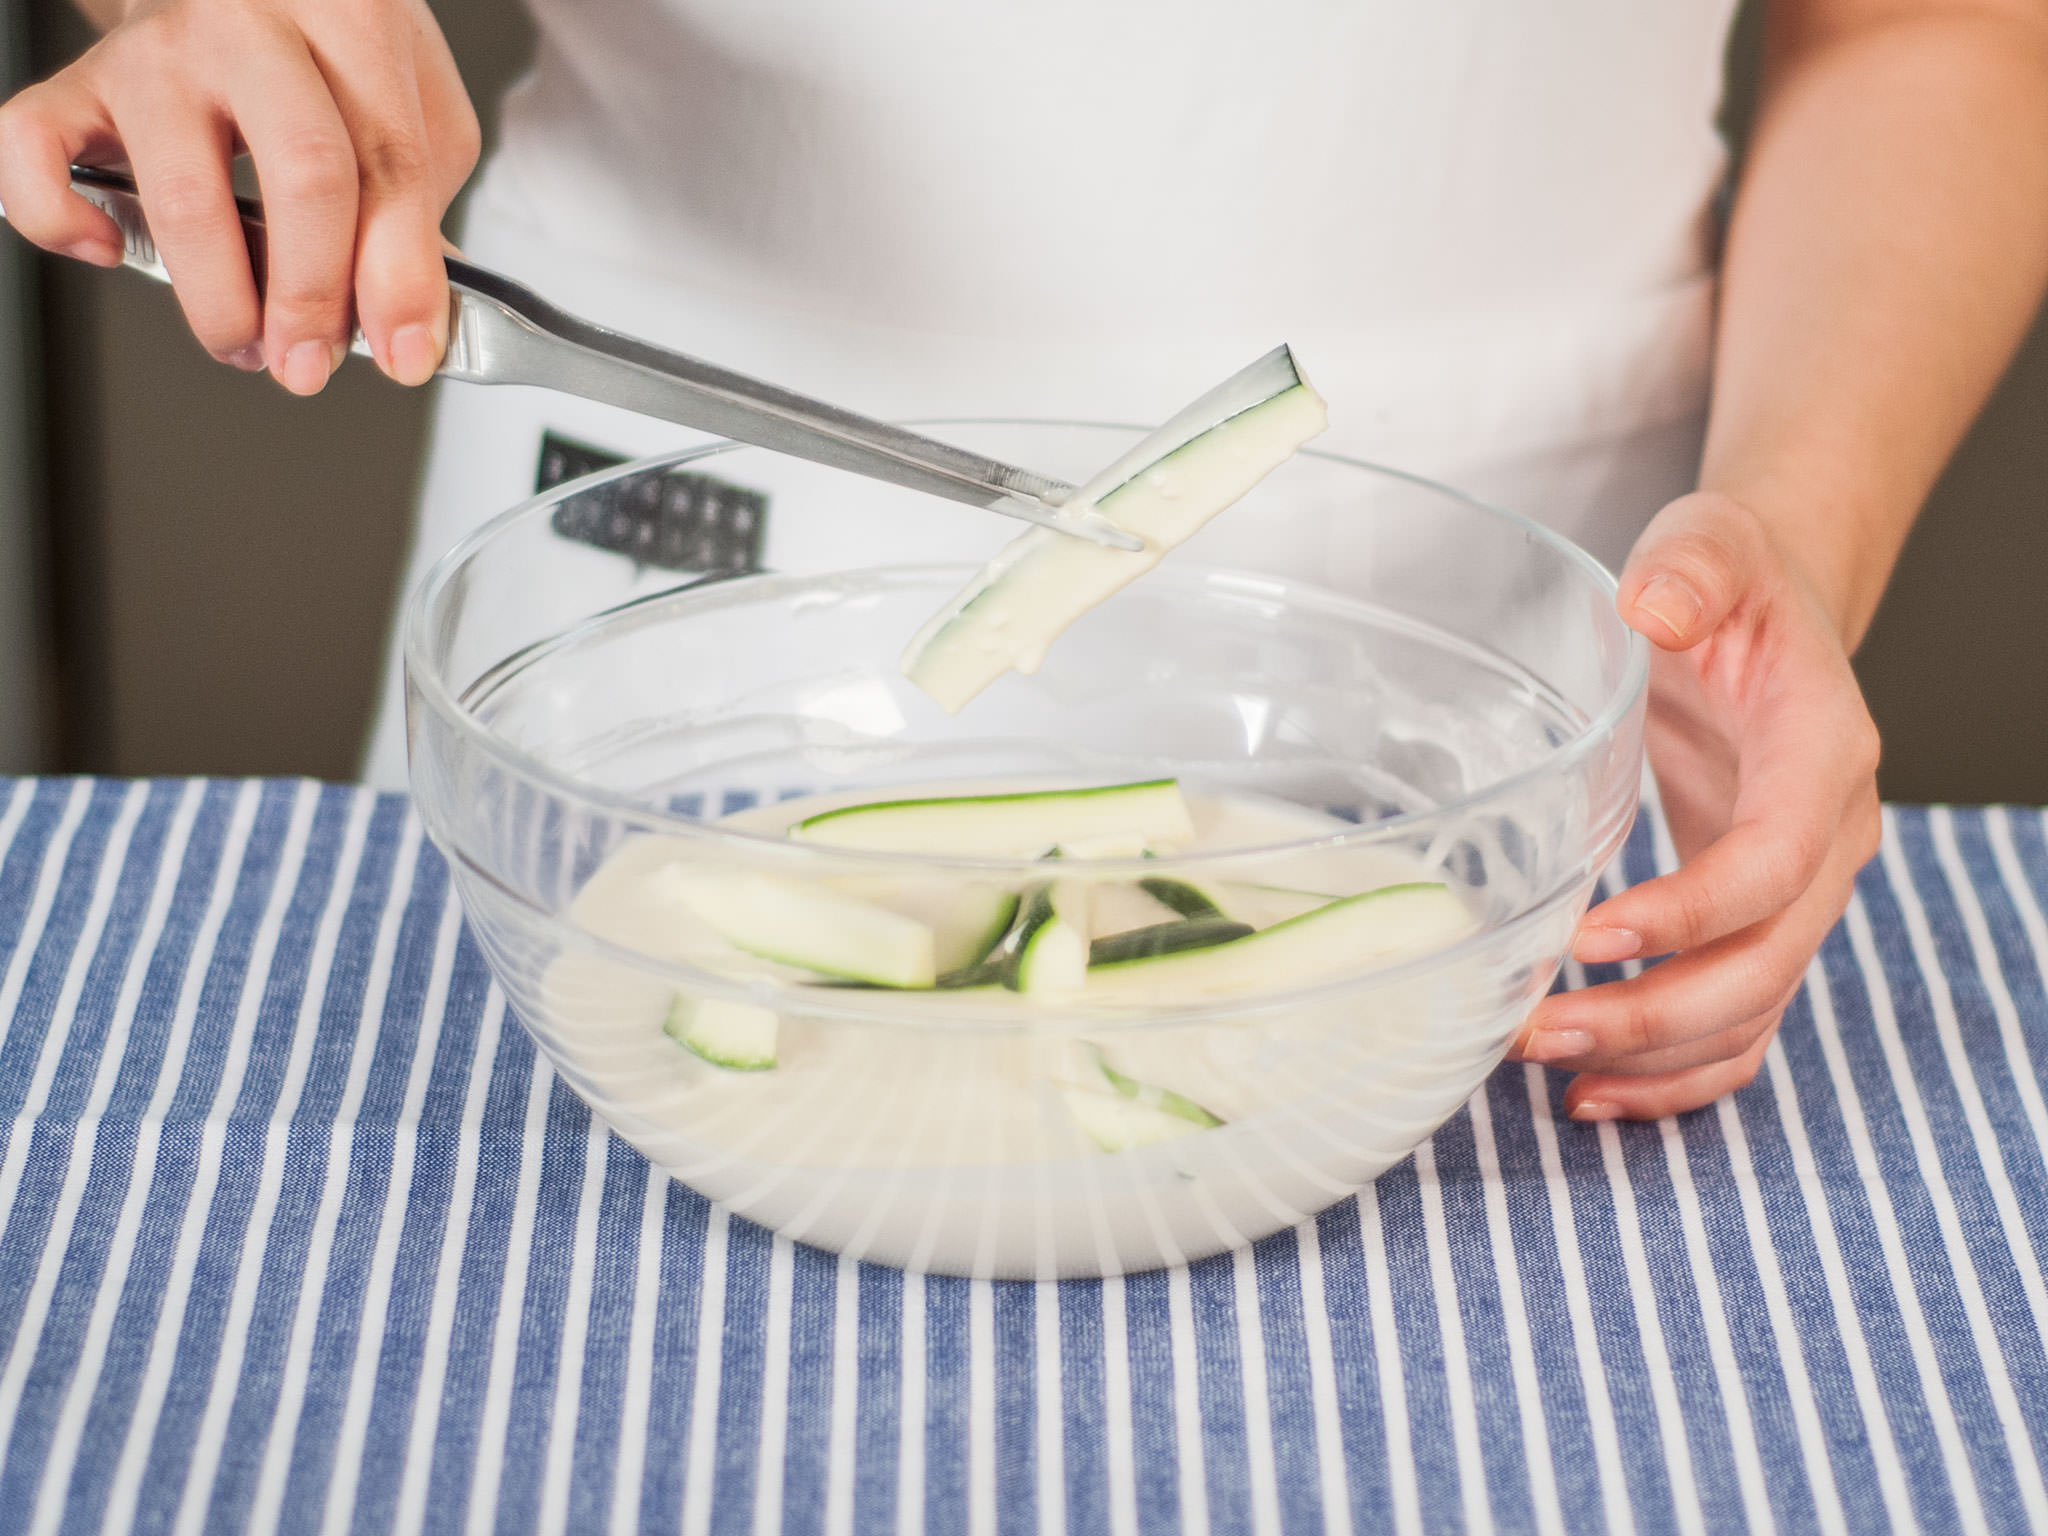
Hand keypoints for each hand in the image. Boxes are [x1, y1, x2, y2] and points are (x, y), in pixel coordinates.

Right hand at [0, 0, 479, 391]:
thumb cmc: (326, 54)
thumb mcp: (412, 107)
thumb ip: (419, 206)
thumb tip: (408, 320)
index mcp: (351, 20)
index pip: (391, 164)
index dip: (402, 281)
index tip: (405, 355)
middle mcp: (251, 26)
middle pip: (304, 172)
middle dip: (313, 298)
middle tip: (312, 363)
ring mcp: (159, 52)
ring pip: (186, 195)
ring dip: (220, 301)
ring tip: (246, 343)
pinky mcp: (80, 80)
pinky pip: (33, 149)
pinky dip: (59, 219)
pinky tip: (109, 251)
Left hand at [1509, 491, 1882, 1119]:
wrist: (1763, 613)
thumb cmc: (1728, 581)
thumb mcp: (1709, 543)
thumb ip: (1691, 566)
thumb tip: (1655, 605)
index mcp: (1822, 756)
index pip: (1772, 862)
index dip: (1690, 913)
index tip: (1588, 939)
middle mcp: (1829, 841)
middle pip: (1763, 966)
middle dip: (1653, 1014)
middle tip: (1538, 1030)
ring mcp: (1800, 894)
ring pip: (1751, 1014)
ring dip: (1653, 1058)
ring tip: (1545, 1069)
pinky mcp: (1758, 922)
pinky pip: (1739, 1026)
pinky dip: (1676, 1075)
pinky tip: (1592, 1092)